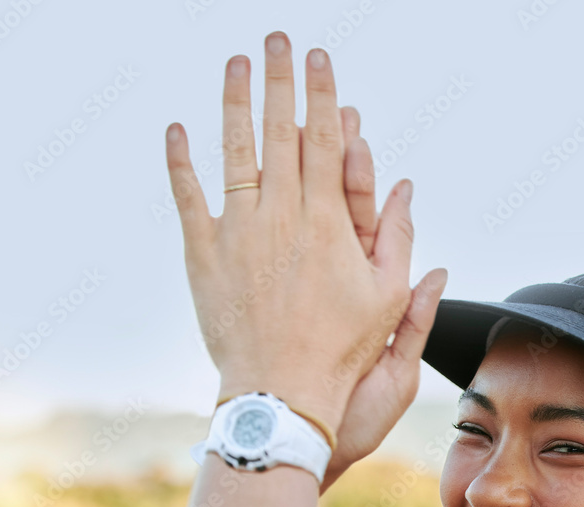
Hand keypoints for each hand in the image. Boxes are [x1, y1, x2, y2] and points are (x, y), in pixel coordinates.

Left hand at [164, 32, 446, 437]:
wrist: (282, 390)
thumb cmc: (342, 350)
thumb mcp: (388, 298)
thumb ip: (399, 240)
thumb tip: (406, 189)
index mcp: (327, 223)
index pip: (325, 142)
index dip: (323, 97)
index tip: (321, 60)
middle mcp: (281, 216)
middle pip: (280, 132)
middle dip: (280, 80)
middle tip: (277, 39)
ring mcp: (239, 232)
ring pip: (234, 151)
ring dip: (235, 102)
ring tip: (237, 62)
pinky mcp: (204, 255)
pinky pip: (189, 198)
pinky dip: (181, 162)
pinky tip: (177, 130)